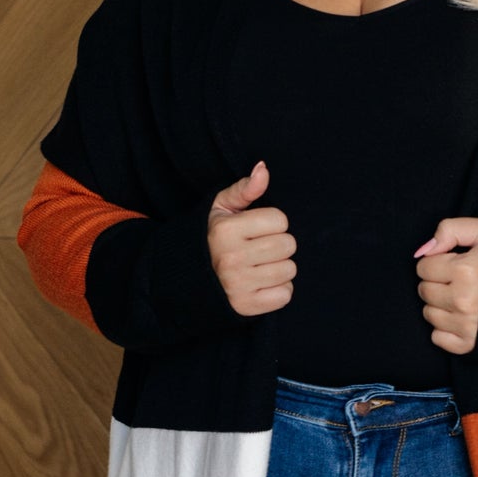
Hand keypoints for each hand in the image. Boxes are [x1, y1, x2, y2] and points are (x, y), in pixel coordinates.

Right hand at [207, 161, 294, 315]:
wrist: (188, 279)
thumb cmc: (212, 238)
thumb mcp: (221, 209)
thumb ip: (244, 189)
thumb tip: (263, 169)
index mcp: (226, 230)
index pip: (280, 220)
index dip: (272, 222)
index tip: (257, 229)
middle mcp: (231, 258)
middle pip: (287, 245)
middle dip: (279, 244)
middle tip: (261, 248)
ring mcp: (238, 285)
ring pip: (289, 270)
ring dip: (280, 267)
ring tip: (261, 266)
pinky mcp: (246, 307)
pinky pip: (285, 295)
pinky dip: (279, 290)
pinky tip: (262, 283)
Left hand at [414, 216, 477, 355]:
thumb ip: (450, 230)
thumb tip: (422, 252)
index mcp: (465, 270)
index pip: (424, 267)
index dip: (438, 262)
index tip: (455, 262)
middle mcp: (463, 300)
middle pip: (425, 291)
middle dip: (438, 282)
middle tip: (460, 280)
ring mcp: (467, 324)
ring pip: (429, 314)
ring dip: (441, 305)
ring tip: (463, 296)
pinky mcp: (472, 344)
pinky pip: (438, 337)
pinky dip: (445, 328)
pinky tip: (463, 316)